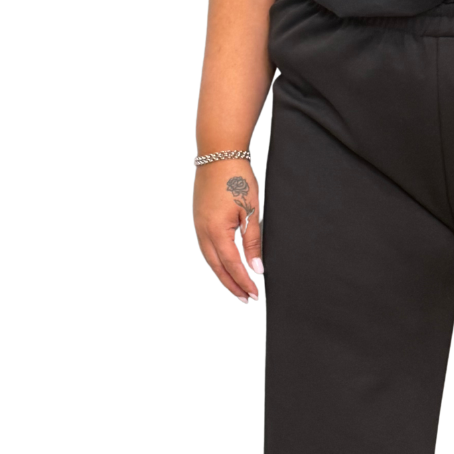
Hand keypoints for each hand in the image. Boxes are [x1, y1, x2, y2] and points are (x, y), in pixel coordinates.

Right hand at [192, 161, 263, 303]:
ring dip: (223, 276)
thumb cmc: (237, 179)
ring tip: (237, 288)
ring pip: (209, 260)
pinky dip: (215, 262)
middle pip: (217, 268)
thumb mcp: (251, 212)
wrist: (218, 154)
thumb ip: (253, 243)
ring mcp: (197, 226)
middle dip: (232, 285)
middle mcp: (203, 232)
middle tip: (246, 299)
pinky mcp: (197, 220)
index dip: (243, 282)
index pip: (232, 265)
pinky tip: (224, 266)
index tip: (255, 295)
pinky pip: (204, 248)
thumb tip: (256, 269)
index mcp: (217, 231)